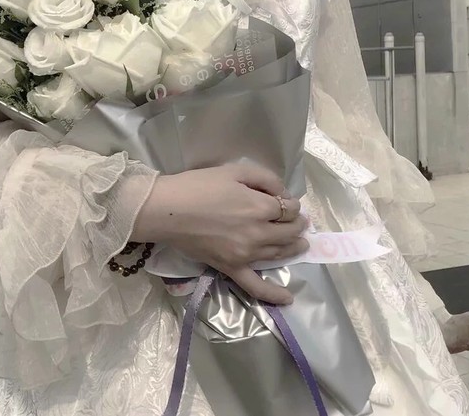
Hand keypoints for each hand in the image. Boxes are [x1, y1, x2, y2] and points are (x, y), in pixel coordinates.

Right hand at [132, 163, 308, 304]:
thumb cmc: (198, 185)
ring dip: (294, 248)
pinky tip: (288, 298)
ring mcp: (245, 255)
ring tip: (300, 243)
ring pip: (279, 254)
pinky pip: (255, 286)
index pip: (288, 209)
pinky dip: (273, 294)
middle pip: (289, 232)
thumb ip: (264, 179)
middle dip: (297, 224)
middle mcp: (258, 233)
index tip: (285, 201)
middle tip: (298, 220)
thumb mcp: (234, 171)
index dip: (291, 204)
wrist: (167, 210)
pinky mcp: (231, 268)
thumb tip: (283, 194)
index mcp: (259, 207)